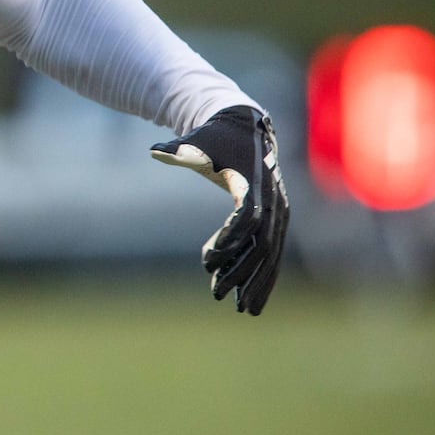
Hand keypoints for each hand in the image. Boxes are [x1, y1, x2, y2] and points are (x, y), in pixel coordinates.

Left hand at [151, 105, 289, 314]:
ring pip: (270, 255)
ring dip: (256, 282)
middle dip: (241, 272)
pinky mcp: (277, 220)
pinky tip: (247, 295)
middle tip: (219, 295)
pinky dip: (260, 273)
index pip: (246, 217)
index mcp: (254, 183)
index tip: (206, 259)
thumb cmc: (215, 137)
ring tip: (242, 308)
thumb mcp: (197, 142)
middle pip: (262, 245)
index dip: (228, 239)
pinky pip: (270, 251)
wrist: (244, 126)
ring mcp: (279, 212)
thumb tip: (155, 151)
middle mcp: (273, 201)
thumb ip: (180, 150)